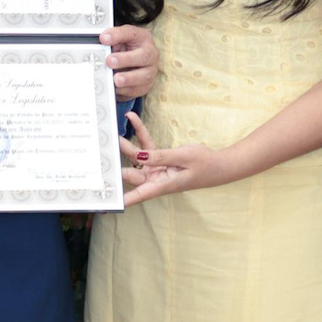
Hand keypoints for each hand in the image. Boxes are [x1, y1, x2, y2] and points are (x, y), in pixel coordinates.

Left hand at [101, 23, 160, 99]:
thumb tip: (102, 43)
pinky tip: (116, 89)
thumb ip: (112, 41)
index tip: (103, 38)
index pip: (131, 33)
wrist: (135, 63)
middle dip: (126, 59)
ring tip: (116, 79)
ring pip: (144, 76)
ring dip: (129, 79)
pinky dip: (126, 91)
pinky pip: (138, 90)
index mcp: (142, 37)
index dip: (117, 35)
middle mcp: (151, 53)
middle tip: (110, 61)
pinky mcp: (146, 85)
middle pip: (143, 56)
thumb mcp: (118, 40)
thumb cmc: (125, 49)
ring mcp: (151, 71)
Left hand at [118, 114, 235, 205]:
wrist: (217, 164)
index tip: (108, 202)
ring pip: (137, 157)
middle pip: (132, 174)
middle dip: (118, 166)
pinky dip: (141, 132)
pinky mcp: (159, 159)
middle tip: (104, 155)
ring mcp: (157, 169)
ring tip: (114, 135)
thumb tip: (140, 157)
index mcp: (162, 185)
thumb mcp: (183, 157)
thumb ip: (160, 157)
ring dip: (127, 145)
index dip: (124, 199)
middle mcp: (156, 179)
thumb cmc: (204, 165)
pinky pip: (147, 145)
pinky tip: (132, 119)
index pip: (139, 195)